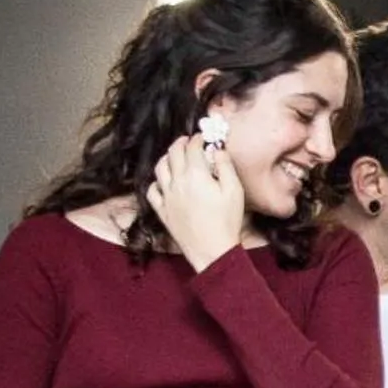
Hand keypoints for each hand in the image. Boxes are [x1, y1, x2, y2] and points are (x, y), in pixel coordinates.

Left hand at [146, 133, 246, 271]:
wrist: (212, 250)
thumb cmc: (226, 221)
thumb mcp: (234, 190)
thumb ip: (225, 166)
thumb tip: (217, 150)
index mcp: (196, 174)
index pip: (192, 147)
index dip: (197, 139)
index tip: (202, 138)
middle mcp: (177, 182)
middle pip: (173, 153)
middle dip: (180, 143)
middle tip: (187, 141)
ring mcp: (167, 196)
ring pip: (159, 168)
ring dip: (167, 158)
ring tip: (174, 157)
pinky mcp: (163, 211)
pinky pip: (152, 191)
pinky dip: (156, 182)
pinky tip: (163, 182)